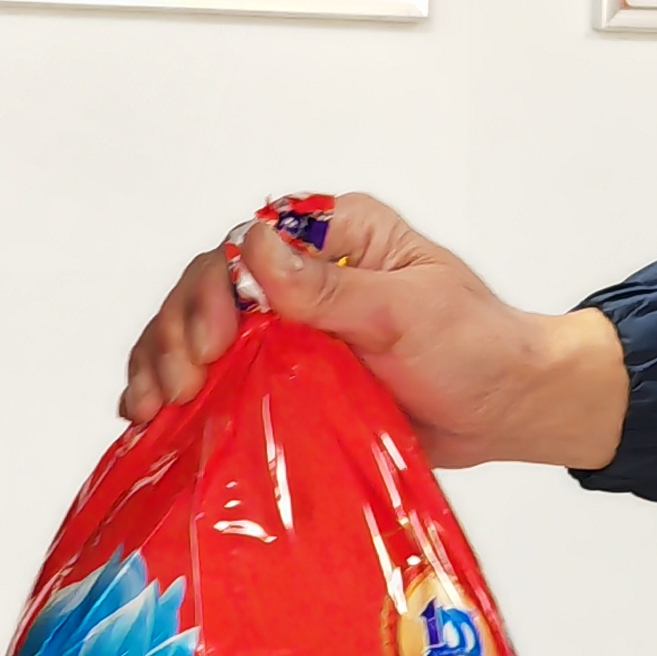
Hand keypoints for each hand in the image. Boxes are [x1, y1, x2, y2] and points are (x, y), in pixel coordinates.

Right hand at [116, 192, 629, 470]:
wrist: (507, 408)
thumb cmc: (476, 348)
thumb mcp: (410, 312)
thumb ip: (333, 291)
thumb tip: (254, 247)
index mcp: (336, 236)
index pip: (246, 246)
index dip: (213, 292)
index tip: (216, 344)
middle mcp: (302, 272)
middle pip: (208, 288)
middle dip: (178, 334)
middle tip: (178, 388)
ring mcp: (286, 326)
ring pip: (197, 330)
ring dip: (163, 363)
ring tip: (148, 408)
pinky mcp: (283, 374)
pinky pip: (216, 376)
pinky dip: (176, 391)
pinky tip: (150, 419)